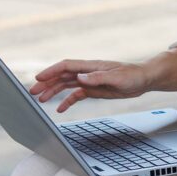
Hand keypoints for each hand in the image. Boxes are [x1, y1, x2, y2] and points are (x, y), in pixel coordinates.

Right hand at [29, 60, 150, 112]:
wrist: (144, 80)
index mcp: (91, 66)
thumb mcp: (116, 78)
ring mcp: (90, 81)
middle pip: (62, 76)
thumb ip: (98, 78)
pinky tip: (60, 109)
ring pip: (66, 85)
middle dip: (47, 83)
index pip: (67, 66)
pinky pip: (76, 95)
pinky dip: (67, 101)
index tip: (39, 78)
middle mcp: (87, 72)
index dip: (52, 71)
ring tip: (40, 100)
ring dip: (53, 92)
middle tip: (33, 92)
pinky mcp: (94, 90)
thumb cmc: (133, 75)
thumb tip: (79, 77)